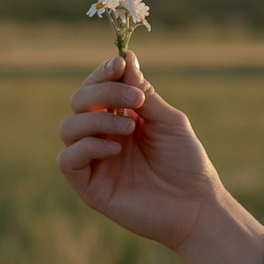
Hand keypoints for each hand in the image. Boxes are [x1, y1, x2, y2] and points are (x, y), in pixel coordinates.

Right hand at [57, 52, 228, 249]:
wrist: (196, 206)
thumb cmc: (187, 163)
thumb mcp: (168, 120)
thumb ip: (143, 94)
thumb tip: (126, 57)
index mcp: (120, 118)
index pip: (96, 87)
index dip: (103, 72)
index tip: (119, 64)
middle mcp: (102, 136)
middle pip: (78, 101)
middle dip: (101, 92)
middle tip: (134, 101)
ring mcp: (94, 161)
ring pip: (67, 128)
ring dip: (94, 119)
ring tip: (128, 128)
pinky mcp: (89, 187)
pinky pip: (67, 160)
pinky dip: (88, 146)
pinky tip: (116, 149)